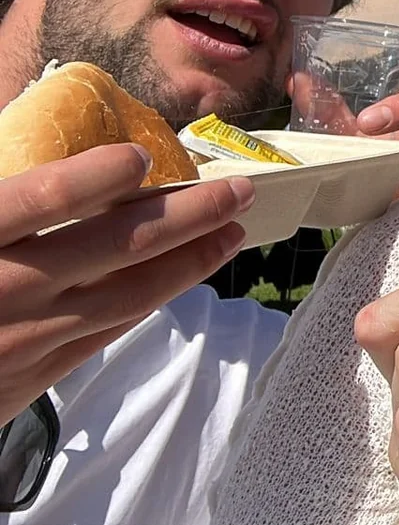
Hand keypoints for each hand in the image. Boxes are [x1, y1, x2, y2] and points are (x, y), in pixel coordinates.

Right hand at [0, 145, 250, 419]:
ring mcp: (24, 340)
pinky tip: (184, 277)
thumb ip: (4, 204)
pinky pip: (106, 332)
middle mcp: (3, 290)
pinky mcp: (33, 378)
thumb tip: (53, 172)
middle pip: (109, 247)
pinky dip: (151, 300)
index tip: (136, 157)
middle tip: (238, 189)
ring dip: (189, 261)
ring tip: (233, 230)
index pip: (34, 202)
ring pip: (125, 295)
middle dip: (185, 215)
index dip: (89, 178)